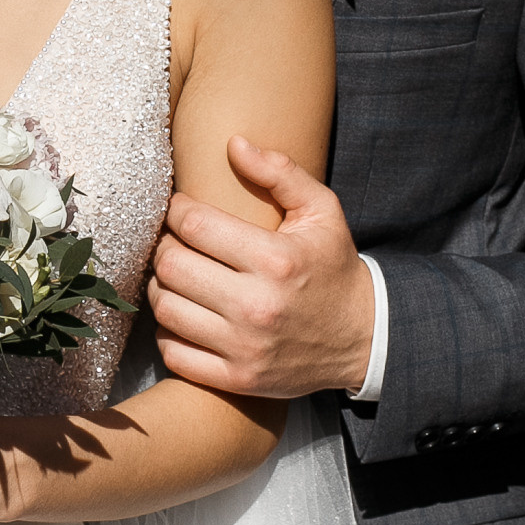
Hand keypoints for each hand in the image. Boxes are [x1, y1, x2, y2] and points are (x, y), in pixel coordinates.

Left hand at [149, 137, 375, 400]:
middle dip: (164, 246)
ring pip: (166, 309)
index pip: (194, 224)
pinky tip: (185, 315)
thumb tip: (233, 144)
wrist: (364, 338)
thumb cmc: (334, 267)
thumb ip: (280, 172)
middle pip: (171, 266)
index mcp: (276, 260)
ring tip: (177, 275)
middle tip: (175, 241)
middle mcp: (257, 306)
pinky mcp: (238, 380)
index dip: (176, 210)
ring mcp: (245, 348)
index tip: (181, 208)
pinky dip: (169, 332)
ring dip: (160, 287)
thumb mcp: (322, 212)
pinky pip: (174, 353)